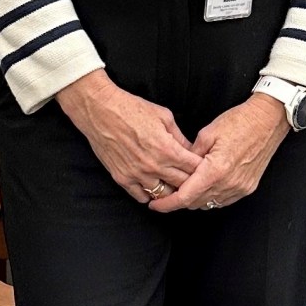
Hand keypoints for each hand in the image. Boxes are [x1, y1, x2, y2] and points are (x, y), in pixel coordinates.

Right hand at [56, 69, 202, 203]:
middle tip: (192, 180)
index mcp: (168, 149)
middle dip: (190, 183)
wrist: (101, 111)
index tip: (203, 168)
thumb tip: (190, 150)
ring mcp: (137, 175)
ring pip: (163, 196)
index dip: (202, 169)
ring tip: (172, 185)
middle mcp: (154, 166)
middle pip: (182, 185)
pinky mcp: (122, 179)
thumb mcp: (164, 116)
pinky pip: (141, 196)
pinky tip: (152, 186)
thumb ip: (179, 136)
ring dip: (170, 192)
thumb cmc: (132, 109)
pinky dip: (149, 194)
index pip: (194, 169)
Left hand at [151, 93, 288, 212]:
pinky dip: (211, 197)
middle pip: (196, 203)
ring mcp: (240, 187)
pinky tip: (205, 186)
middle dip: (179, 200)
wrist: (268, 121)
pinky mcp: (248, 187)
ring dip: (196, 199)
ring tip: (186, 187)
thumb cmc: (239, 122)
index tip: (155, 205)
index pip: (185, 197)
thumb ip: (190, 155)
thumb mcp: (207, 134)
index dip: (168, 204)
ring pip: (209, 203)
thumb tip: (179, 167)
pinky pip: (224, 200)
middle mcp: (228, 183)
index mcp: (215, 170)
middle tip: (167, 193)